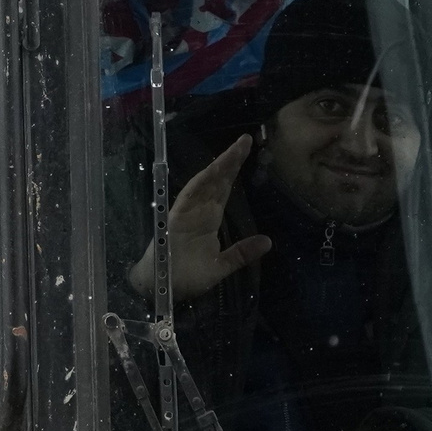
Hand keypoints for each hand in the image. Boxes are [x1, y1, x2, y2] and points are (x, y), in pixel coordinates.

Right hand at [126, 134, 271, 302]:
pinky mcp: (175, 219)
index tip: (249, 150)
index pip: (225, 188)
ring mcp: (187, 212)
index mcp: (209, 218)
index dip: (235, 169)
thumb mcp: (221, 266)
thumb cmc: (187, 277)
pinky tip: (211, 172)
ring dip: (218, 167)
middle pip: (217, 180)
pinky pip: (188, 198)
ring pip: (204, 184)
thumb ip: (242, 253)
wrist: (163, 290)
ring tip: (234, 150)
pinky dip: (199, 185)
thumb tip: (268, 241)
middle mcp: (199, 210)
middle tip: (246, 140)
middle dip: (230, 160)